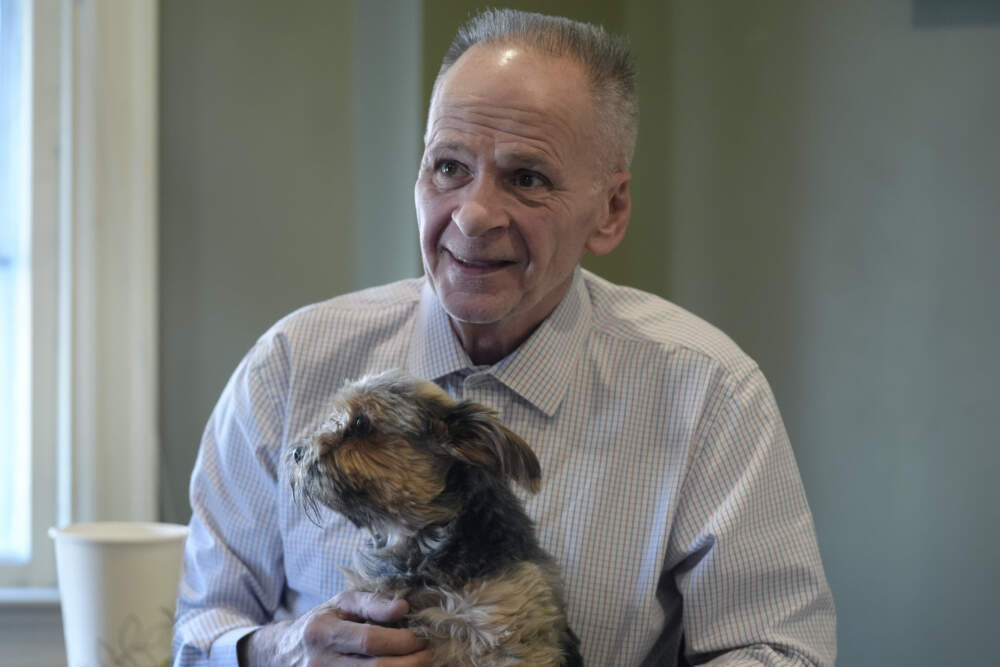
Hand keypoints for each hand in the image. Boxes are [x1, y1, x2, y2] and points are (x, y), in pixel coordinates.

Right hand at [238, 590, 431, 665]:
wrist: (283, 652)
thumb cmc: (321, 622)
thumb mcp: (340, 604)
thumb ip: (372, 602)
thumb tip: (403, 607)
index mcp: (322, 633)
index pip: (369, 640)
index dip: (401, 641)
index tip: (421, 637)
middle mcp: (320, 663)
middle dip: (409, 664)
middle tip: (427, 654)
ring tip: (418, 665)